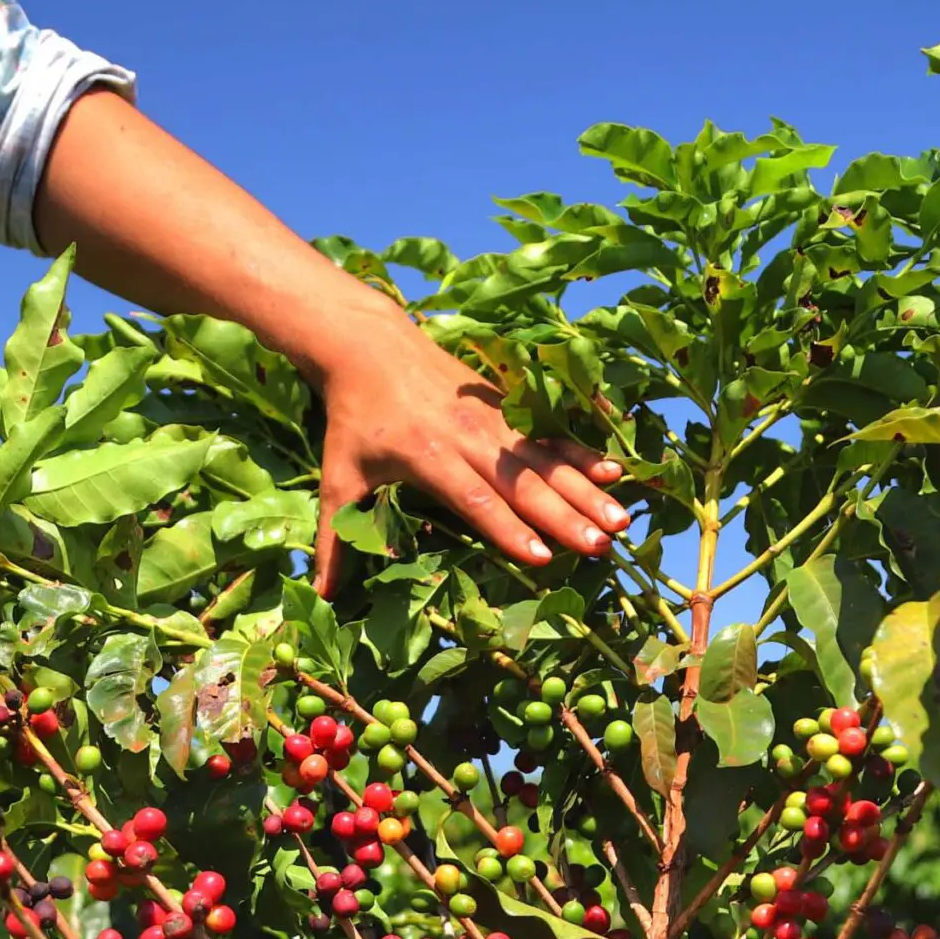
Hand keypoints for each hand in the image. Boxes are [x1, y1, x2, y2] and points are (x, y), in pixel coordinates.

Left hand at [310, 315, 631, 593]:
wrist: (369, 344)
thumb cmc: (353, 418)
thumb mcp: (338, 477)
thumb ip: (334, 538)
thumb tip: (319, 594)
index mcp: (427, 458)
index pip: (475, 501)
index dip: (509, 530)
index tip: (543, 558)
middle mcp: (467, 438)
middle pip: (523, 483)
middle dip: (564, 516)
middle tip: (601, 545)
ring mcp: (491, 420)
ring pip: (545, 460)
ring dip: (584, 490)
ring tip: (620, 518)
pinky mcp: (504, 406)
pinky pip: (547, 435)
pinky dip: (580, 452)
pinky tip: (612, 470)